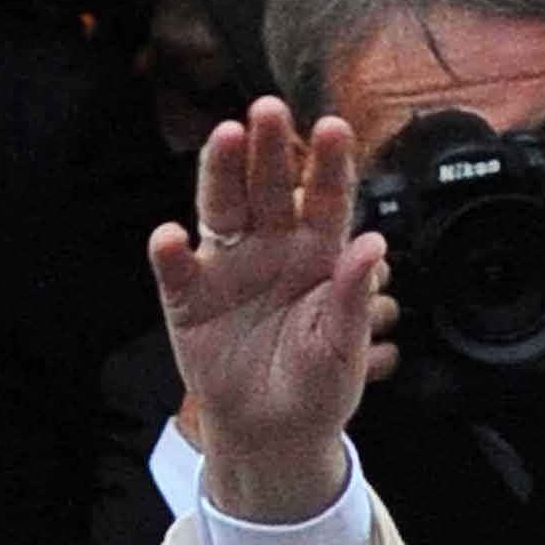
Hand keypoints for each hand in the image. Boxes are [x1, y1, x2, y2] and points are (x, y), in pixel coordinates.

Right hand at [149, 99, 385, 524]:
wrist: (275, 435)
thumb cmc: (318, 387)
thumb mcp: (344, 348)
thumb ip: (351, 298)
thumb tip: (373, 245)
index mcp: (318, 253)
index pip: (325, 198)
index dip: (329, 165)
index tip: (335, 128)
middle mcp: (271, 247)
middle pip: (268, 187)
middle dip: (269, 148)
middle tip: (270, 109)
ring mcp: (227, 268)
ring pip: (221, 208)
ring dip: (220, 172)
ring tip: (224, 137)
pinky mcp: (188, 299)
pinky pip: (176, 271)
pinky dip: (170, 253)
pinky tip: (170, 235)